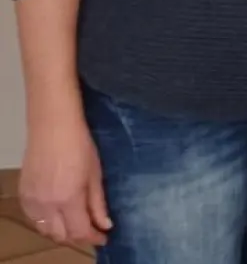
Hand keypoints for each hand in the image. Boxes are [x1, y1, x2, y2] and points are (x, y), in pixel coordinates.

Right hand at [20, 119, 112, 246]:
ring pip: (45, 230)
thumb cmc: (80, 146)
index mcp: (68, 199)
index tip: (104, 237)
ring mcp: (32, 201)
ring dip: (61, 232)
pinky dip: (46, 222)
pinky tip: (57, 215)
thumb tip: (105, 224)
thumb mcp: (95, 175)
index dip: (94, 237)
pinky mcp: (23, 194)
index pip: (80, 231)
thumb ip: (98, 203)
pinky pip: (34, 219)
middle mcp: (47, 205)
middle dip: (78, 237)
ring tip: (76, 224)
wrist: (52, 128)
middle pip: (61, 235)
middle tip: (91, 231)